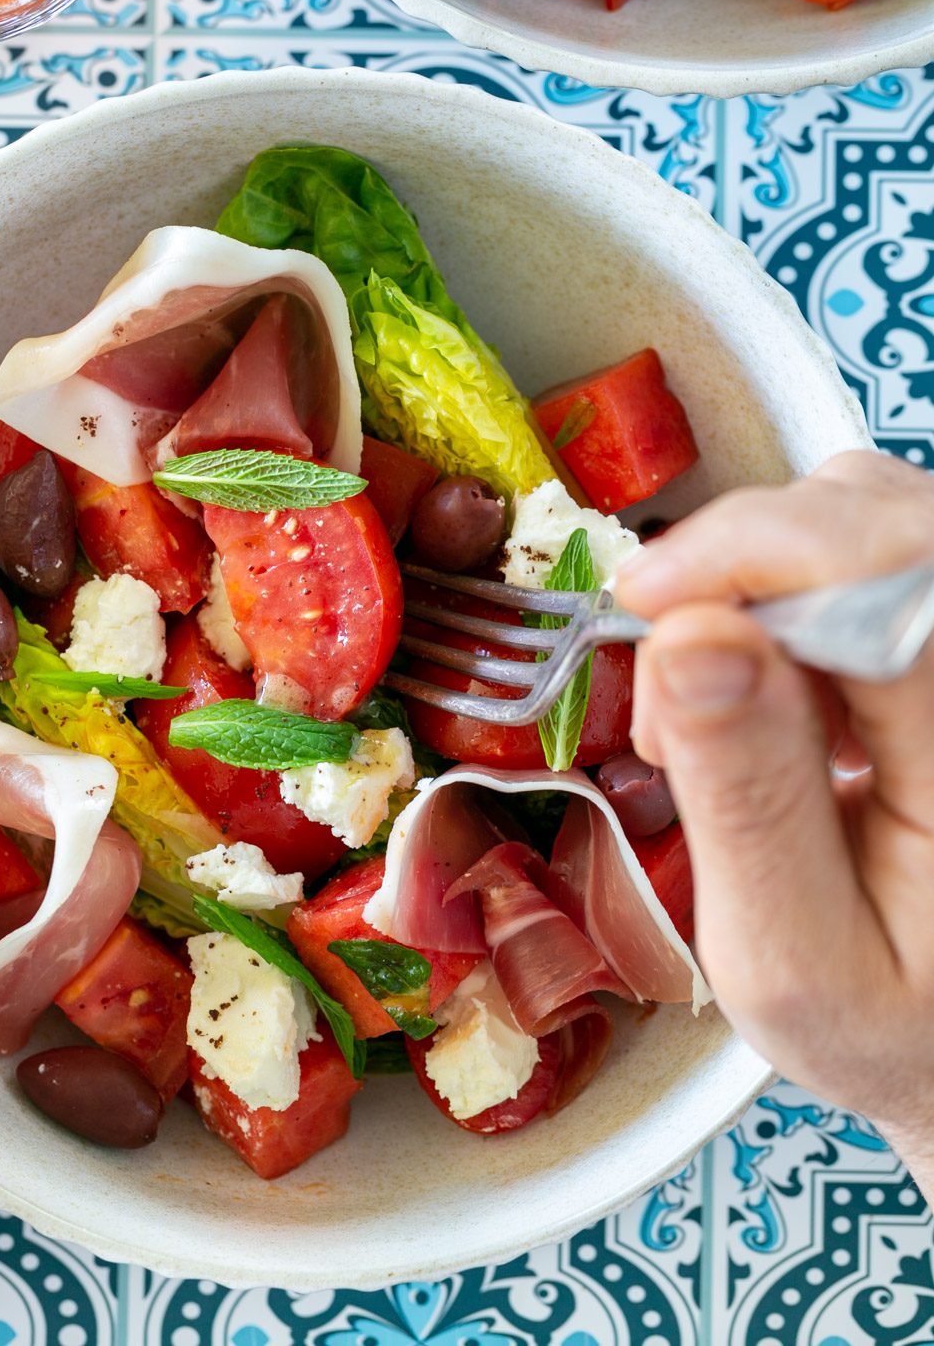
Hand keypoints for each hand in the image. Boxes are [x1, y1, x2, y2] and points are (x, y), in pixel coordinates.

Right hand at [617, 450, 933, 1192]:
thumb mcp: (789, 955)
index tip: (643, 601)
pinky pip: (873, 549)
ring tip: (721, 705)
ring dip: (762, 576)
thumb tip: (688, 635)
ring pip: (874, 516)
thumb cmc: (890, 1021)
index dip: (757, 556)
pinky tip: (771, 683)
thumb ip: (744, 799)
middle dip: (743, 565)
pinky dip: (789, 587)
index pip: (894, 586)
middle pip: (883, 525)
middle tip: (668, 685)